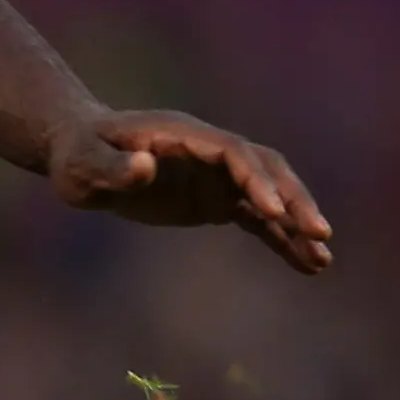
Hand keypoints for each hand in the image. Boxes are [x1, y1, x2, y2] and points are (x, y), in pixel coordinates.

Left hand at [43, 109, 331, 274]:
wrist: (81, 155)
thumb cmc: (77, 156)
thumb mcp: (82, 164)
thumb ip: (112, 167)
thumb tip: (143, 166)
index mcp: (184, 136)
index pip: (233, 153)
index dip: (255, 179)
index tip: (273, 210)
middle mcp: (210, 152)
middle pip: (266, 170)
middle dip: (293, 200)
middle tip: (318, 233)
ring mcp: (217, 176)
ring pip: (270, 196)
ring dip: (297, 224)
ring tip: (322, 259)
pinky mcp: (216, 200)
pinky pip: (257, 219)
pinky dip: (281, 239)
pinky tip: (307, 264)